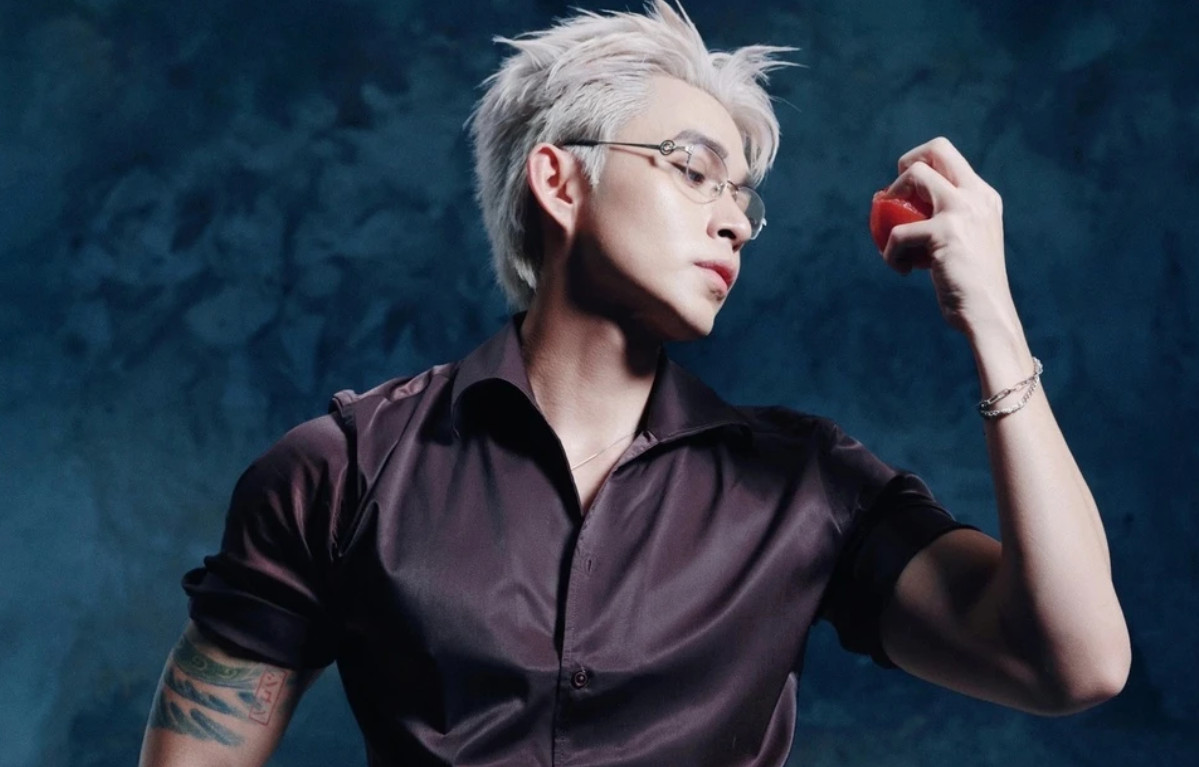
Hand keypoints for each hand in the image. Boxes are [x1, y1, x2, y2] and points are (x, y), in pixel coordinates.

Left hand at [878, 137, 1015, 336]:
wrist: (986, 313)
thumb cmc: (968, 284)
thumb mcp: (962, 242)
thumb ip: (944, 221)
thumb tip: (898, 209)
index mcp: (982, 195)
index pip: (947, 154)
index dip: (918, 163)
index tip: (905, 194)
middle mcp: (976, 195)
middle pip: (935, 149)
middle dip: (903, 168)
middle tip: (892, 200)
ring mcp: (962, 209)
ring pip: (913, 175)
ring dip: (891, 205)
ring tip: (893, 240)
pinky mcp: (945, 231)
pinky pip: (898, 232)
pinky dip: (890, 252)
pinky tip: (900, 270)